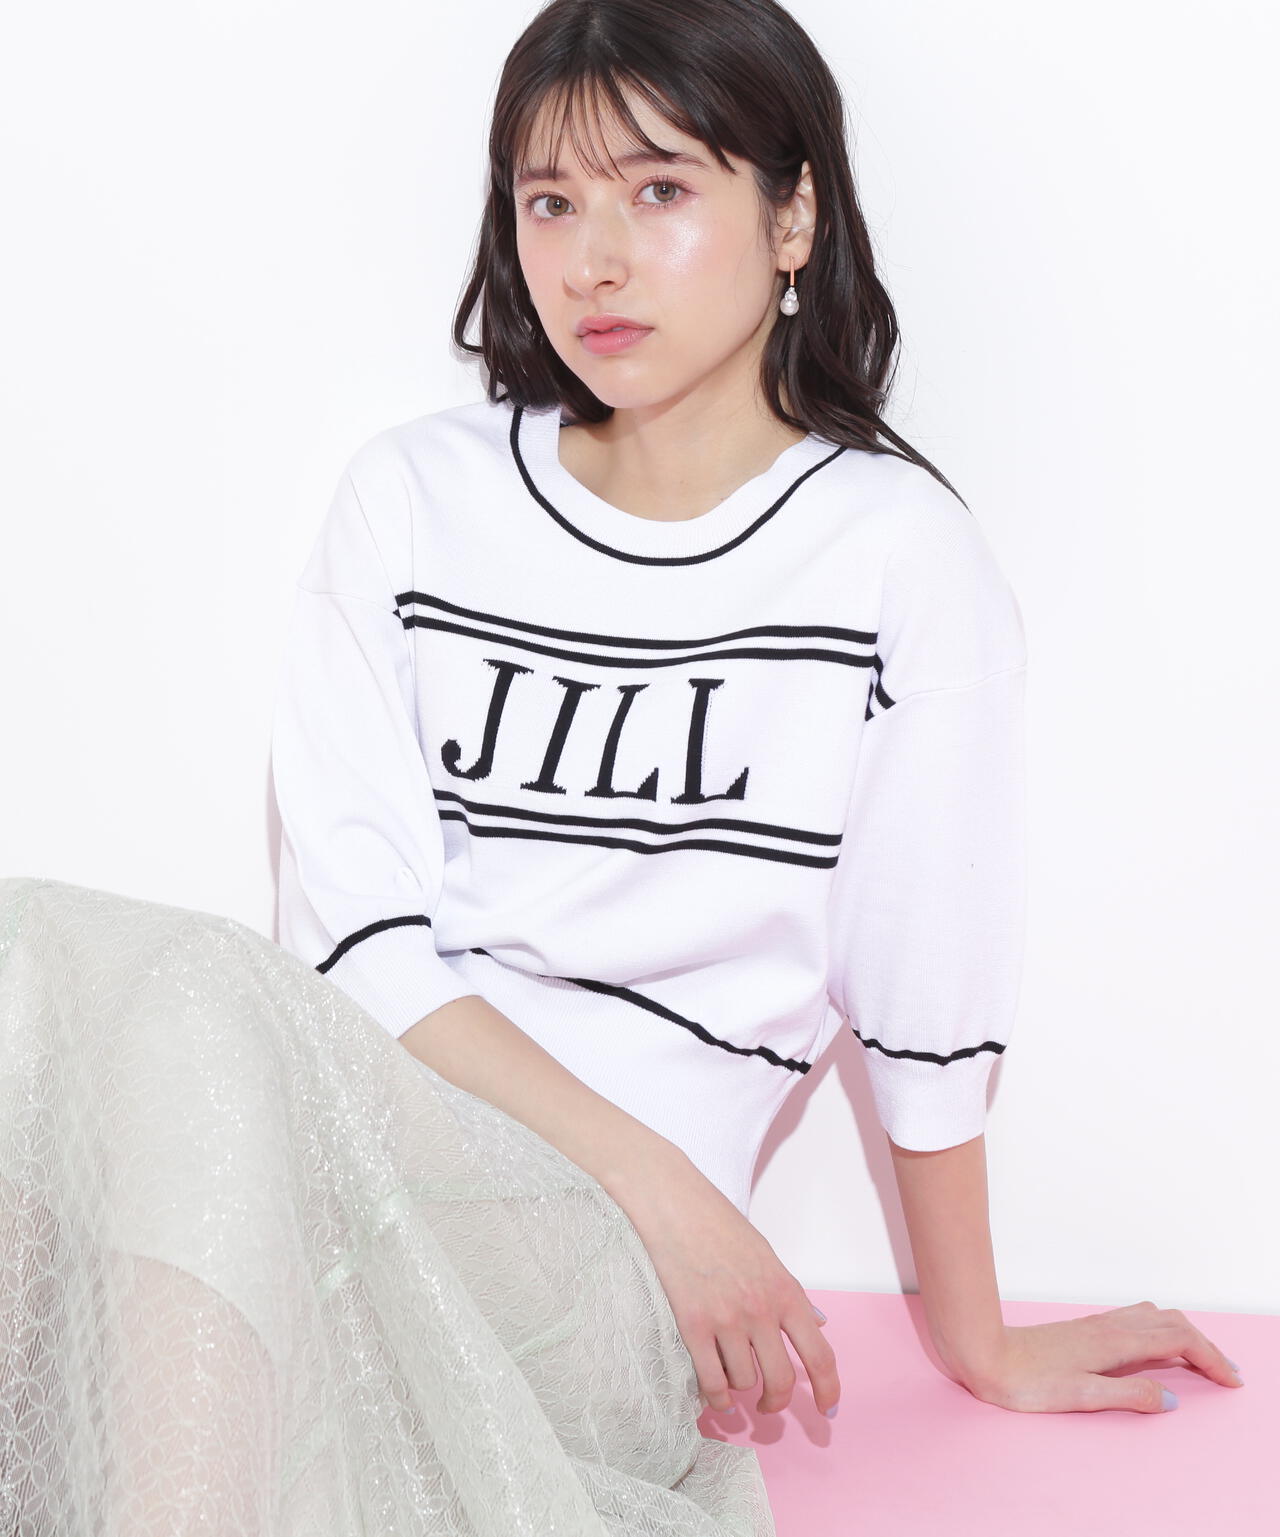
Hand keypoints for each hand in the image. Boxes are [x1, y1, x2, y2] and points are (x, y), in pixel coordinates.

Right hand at [610, 1146, 840, 1417]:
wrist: (675, 1205)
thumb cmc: (720, 1225)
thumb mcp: (766, 1255)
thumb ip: (790, 1294)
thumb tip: (817, 1323)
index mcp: (785, 1291)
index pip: (819, 1354)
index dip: (828, 1390)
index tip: (828, 1410)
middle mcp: (761, 1310)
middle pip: (780, 1379)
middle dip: (776, 1401)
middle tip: (768, 1405)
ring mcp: (727, 1320)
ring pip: (743, 1381)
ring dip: (739, 1388)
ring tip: (730, 1378)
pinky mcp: (693, 1326)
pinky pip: (711, 1381)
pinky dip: (715, 1397)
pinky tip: (715, 1396)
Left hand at [952, 1301, 1243, 1413]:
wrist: (983, 1352)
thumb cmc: (1026, 1380)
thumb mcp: (1081, 1396)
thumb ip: (1128, 1396)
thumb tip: (1170, 1400)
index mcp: (1115, 1342)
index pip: (1178, 1340)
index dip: (1210, 1357)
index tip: (1232, 1380)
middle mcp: (1109, 1326)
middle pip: (1172, 1323)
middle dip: (1204, 1345)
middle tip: (1226, 1373)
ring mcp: (1096, 1324)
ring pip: (1154, 1317)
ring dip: (1184, 1334)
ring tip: (1200, 1358)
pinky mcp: (1084, 1329)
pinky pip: (1136, 1319)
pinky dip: (1161, 1329)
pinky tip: (1155, 1344)